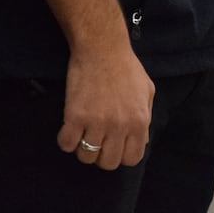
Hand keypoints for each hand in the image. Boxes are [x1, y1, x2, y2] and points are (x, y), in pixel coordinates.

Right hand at [56, 43, 154, 169]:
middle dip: (101, 155)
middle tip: (96, 140)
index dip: (121, 156)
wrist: (102, 49)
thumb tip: (140, 142)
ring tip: (83, 133)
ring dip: (82, 148)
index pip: (132, 159)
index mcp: (140, 121)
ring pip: (86, 156)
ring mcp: (97, 122)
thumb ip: (145, 118)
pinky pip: (66, 144)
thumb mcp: (147, 91)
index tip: (114, 146)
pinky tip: (70, 128)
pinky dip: (66, 140)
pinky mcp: (75, 116)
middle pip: (108, 163)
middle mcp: (120, 125)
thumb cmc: (126, 68)